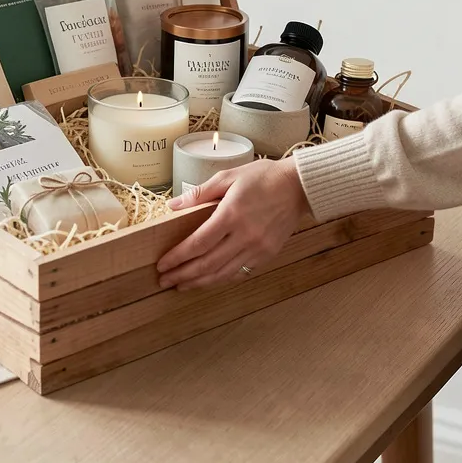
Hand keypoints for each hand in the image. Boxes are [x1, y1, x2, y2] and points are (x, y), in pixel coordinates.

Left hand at [156, 158, 309, 290]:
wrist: (299, 185)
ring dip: (200, 282)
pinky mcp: (268, 254)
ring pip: (223, 273)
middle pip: (207, 263)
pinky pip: (240, 271)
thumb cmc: (263, 177)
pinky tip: (209, 280)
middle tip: (165, 280)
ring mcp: (258, 248)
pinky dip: (222, 278)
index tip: (163, 264)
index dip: (178, 257)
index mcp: (231, 214)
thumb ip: (200, 193)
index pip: (198, 243)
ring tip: (181, 285)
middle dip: (183, 275)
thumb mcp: (228, 177)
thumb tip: (173, 205)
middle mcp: (244, 235)